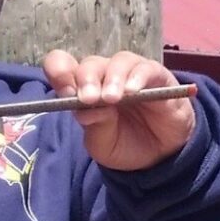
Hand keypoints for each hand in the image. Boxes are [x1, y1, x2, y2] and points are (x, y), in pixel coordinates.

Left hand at [42, 50, 197, 171]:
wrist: (159, 158)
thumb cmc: (125, 146)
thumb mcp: (103, 145)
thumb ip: (94, 126)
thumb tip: (85, 110)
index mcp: (84, 90)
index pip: (63, 66)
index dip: (60, 72)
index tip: (66, 92)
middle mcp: (106, 77)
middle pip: (91, 64)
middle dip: (87, 79)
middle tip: (89, 99)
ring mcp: (131, 75)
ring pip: (119, 61)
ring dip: (113, 78)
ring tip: (112, 98)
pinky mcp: (157, 77)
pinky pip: (147, 68)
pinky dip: (138, 77)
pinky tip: (132, 91)